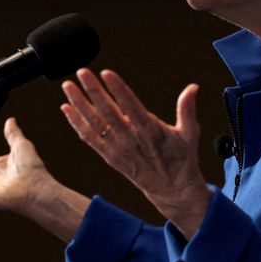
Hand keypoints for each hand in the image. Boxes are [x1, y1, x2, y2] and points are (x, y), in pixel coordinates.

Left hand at [61, 68, 211, 238]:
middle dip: (93, 91)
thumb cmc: (181, 158)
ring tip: (67, 86)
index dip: (118, 89)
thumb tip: (193, 87)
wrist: (171, 190)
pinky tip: (66, 109)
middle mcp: (130, 140)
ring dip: (79, 104)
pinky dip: (77, 124)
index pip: (131, 106)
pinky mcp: (110, 157)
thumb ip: (187, 109)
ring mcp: (118, 149)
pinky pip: (90, 139)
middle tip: (81, 71)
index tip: (106, 73)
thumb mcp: (189, 134)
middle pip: (108, 112)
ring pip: (94, 124)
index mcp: (150, 131)